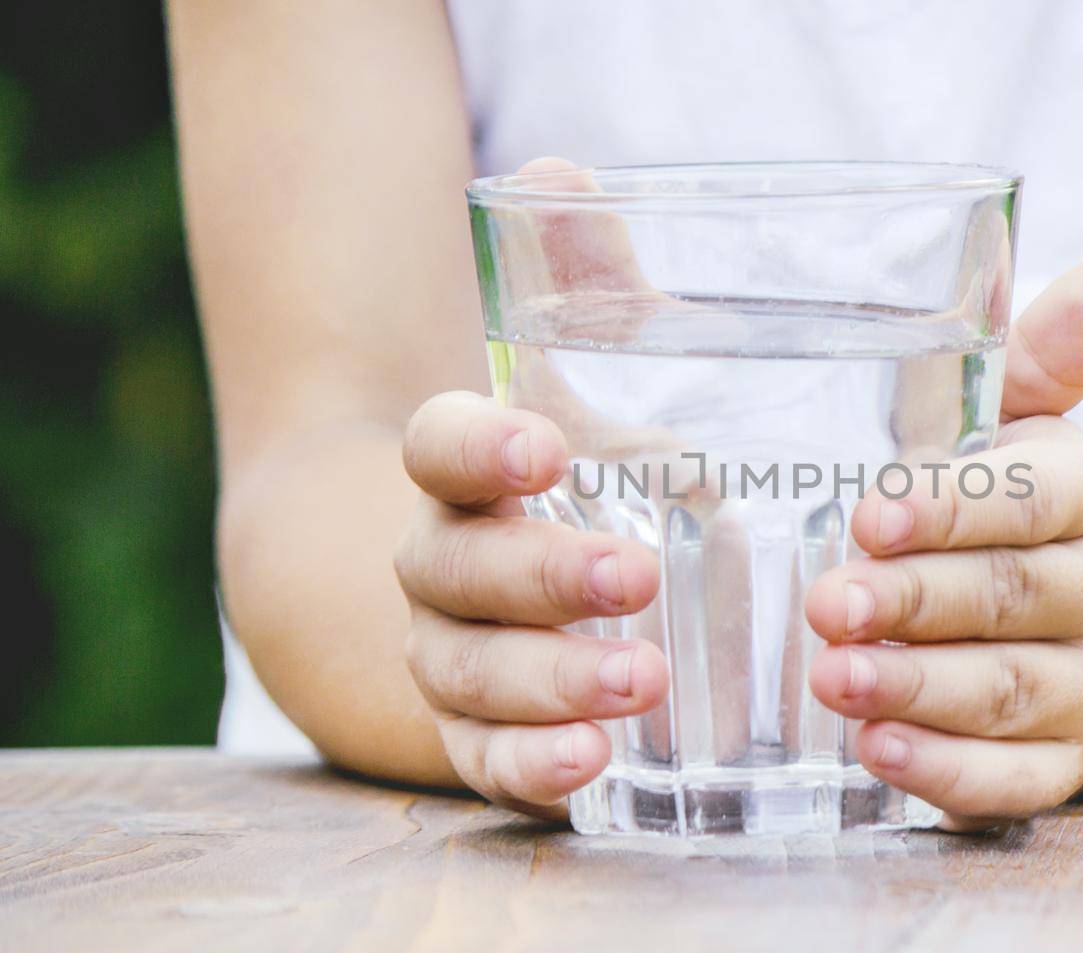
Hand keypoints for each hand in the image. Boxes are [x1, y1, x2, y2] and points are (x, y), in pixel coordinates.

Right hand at [393, 157, 681, 817]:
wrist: (490, 597)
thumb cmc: (564, 477)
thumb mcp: (584, 385)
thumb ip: (584, 289)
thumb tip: (560, 174)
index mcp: (465, 471)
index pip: (437, 445)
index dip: (476, 445)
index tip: (542, 444)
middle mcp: (440, 564)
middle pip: (455, 568)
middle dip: (539, 572)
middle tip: (631, 575)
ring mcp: (450, 656)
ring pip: (470, 672)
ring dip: (549, 678)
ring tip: (636, 682)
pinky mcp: (479, 735)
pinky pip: (487, 759)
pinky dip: (532, 765)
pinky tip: (593, 765)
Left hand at [805, 251, 1082, 830]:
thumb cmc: (1013, 505)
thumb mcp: (1023, 417)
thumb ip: (1050, 347)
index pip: (1039, 498)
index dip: (956, 508)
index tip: (869, 511)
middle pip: (1012, 598)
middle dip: (916, 603)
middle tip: (827, 602)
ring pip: (1008, 693)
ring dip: (917, 688)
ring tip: (833, 679)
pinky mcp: (1059, 762)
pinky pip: (1016, 783)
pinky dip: (948, 773)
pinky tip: (877, 750)